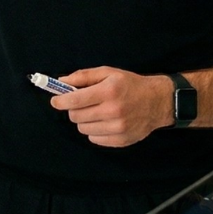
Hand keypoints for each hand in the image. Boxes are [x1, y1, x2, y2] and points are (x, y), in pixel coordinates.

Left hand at [52, 68, 174, 147]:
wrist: (157, 102)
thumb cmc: (131, 85)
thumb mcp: (109, 73)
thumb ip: (84, 76)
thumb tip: (61, 81)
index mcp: (109, 91)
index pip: (74, 100)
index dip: (60, 101)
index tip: (55, 101)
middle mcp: (113, 111)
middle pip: (76, 116)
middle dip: (74, 109)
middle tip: (83, 104)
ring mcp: (117, 128)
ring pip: (83, 129)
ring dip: (85, 121)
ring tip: (97, 112)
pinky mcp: (120, 140)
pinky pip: (94, 139)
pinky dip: (95, 131)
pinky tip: (105, 122)